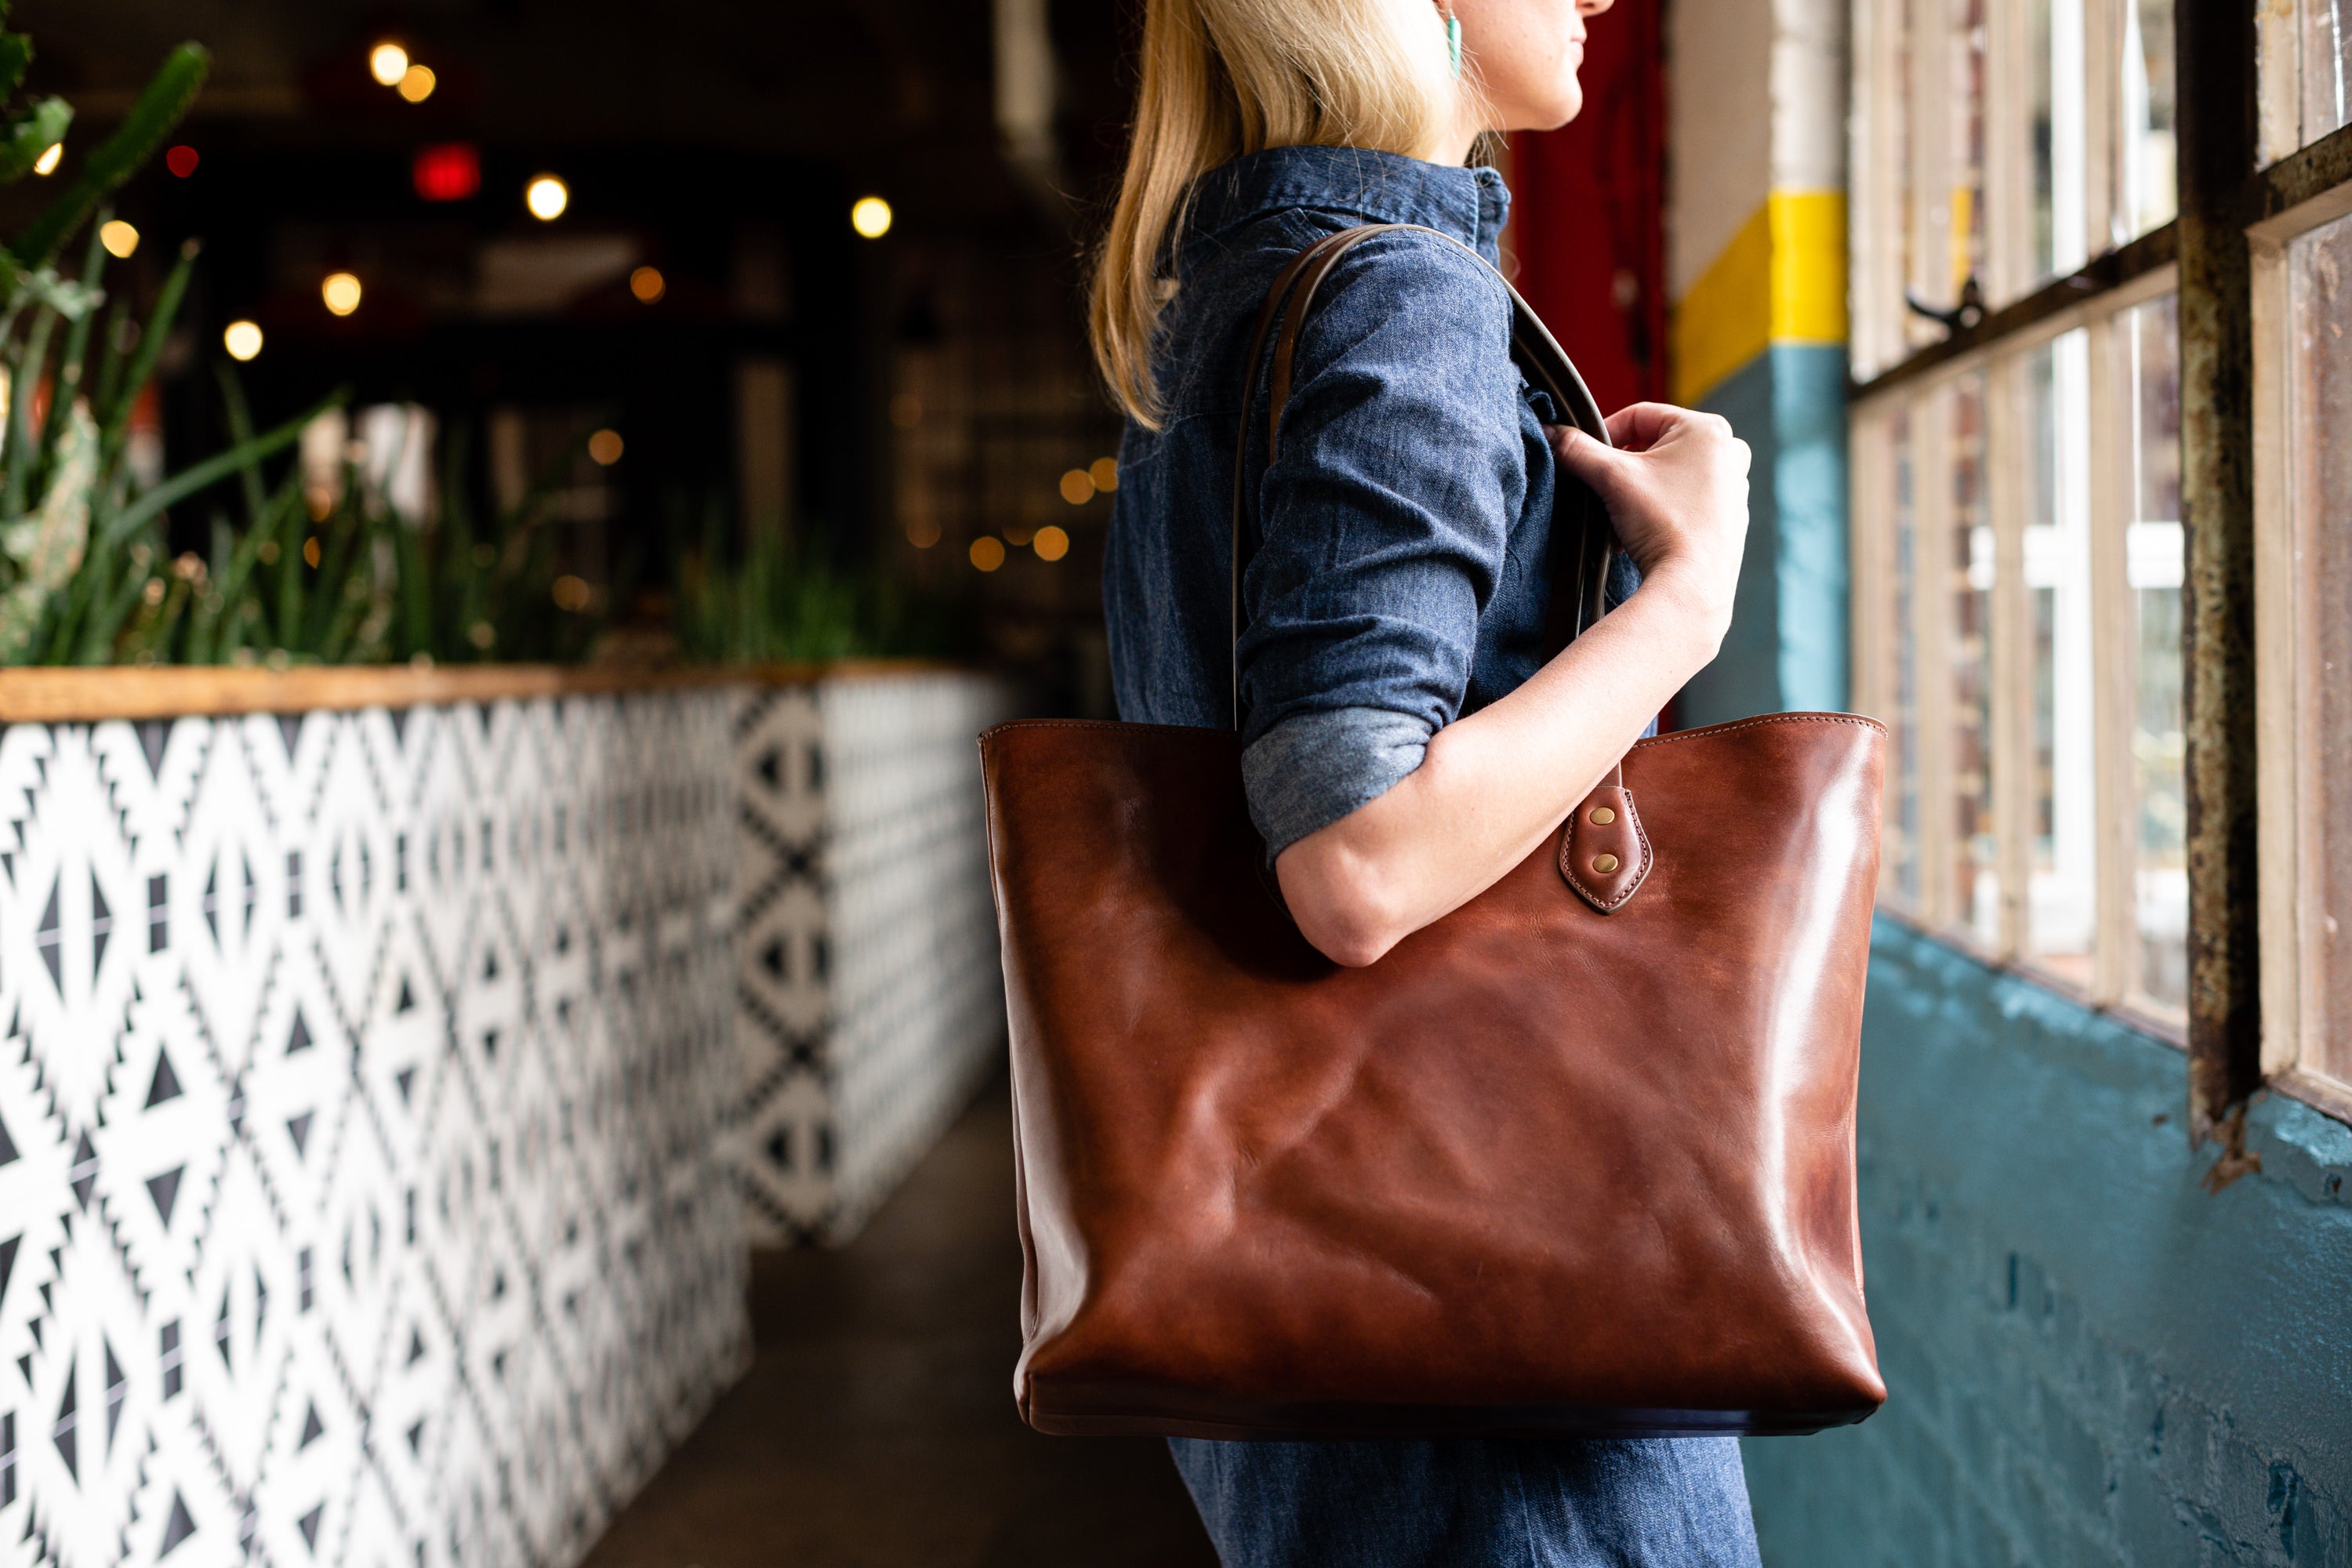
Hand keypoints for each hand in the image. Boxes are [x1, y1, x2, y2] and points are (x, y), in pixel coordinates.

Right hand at [1550, 403, 1749, 631]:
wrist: (1692, 585)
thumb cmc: (1662, 523)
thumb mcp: (1610, 477)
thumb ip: (1576, 449)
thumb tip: (1550, 432)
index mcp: (1707, 430)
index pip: (1640, 416)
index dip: (1605, 434)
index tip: (1587, 459)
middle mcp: (1729, 452)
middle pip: (1656, 446)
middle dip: (1624, 467)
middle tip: (1604, 489)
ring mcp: (1735, 487)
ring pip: (1670, 475)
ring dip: (1640, 491)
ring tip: (1621, 516)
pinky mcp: (1732, 518)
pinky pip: (1687, 500)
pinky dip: (1661, 510)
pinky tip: (1643, 533)